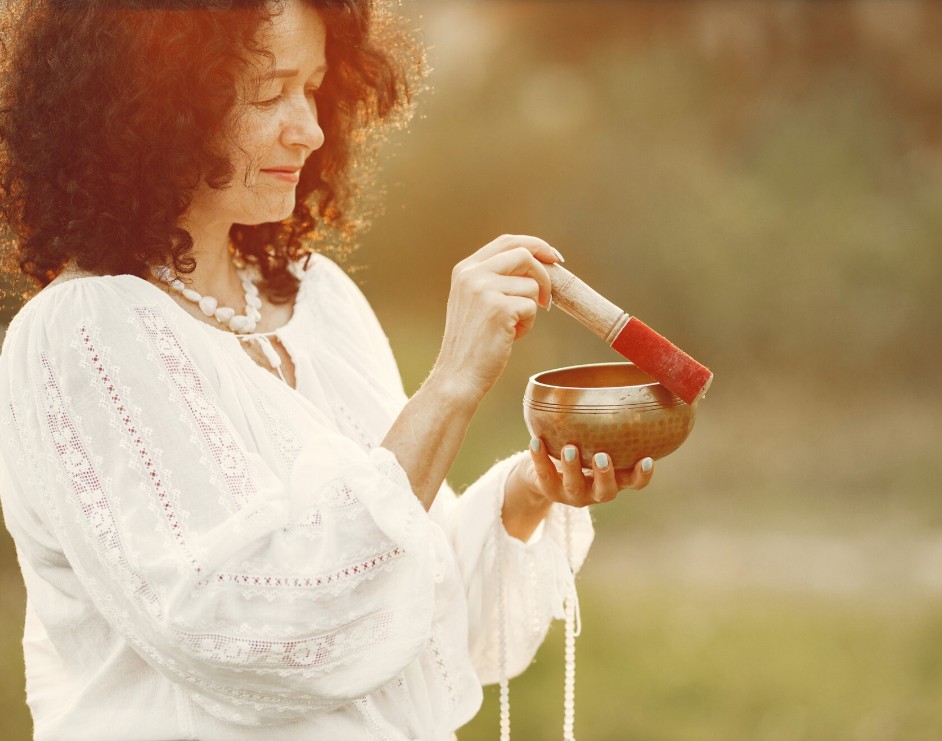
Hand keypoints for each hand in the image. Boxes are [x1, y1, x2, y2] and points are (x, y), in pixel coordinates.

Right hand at [431, 234, 561, 403]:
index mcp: (465, 269)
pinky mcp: (498, 308)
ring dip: (531, 309)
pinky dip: (528, 325)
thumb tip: (539, 265)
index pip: (507, 241)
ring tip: (512, 328)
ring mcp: (484, 289)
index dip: (535, 245)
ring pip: (531, 286)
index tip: (554, 257)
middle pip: (524, 255)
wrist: (458, 375)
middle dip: (544, 275)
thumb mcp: (476, 301)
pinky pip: (531, 307)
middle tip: (547, 299)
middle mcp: (472, 274)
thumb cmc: (473, 343)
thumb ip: (496, 279)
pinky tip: (510, 337)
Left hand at [519, 438, 654, 506]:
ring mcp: (571, 493)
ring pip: (574, 485)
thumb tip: (630, 388)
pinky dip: (540, 457)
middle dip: (605, 474)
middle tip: (602, 456)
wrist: (543, 475)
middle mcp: (594, 491)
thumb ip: (610, 428)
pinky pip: (543, 474)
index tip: (648, 460)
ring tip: (570, 448)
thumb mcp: (598, 444)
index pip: (634, 482)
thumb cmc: (581, 451)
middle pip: (606, 491)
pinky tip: (536, 441)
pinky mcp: (548, 489)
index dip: (642, 475)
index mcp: (613, 479)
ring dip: (573, 467)